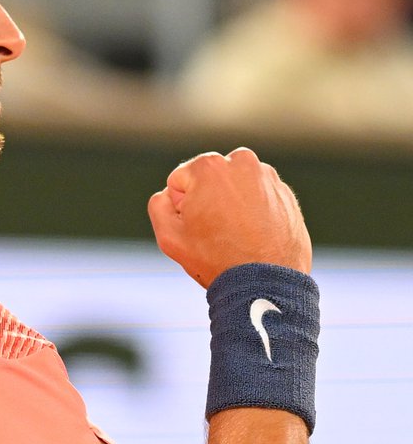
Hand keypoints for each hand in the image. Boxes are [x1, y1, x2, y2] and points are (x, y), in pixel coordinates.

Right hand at [147, 148, 312, 287]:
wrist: (265, 281)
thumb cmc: (215, 259)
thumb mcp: (169, 236)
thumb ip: (158, 205)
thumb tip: (169, 194)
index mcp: (209, 166)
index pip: (179, 181)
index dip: (181, 207)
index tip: (196, 227)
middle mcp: (241, 162)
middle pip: (208, 178)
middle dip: (207, 199)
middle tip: (214, 231)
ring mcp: (267, 177)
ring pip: (234, 186)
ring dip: (230, 204)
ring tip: (235, 234)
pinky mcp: (285, 193)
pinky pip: (258, 197)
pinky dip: (253, 211)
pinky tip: (252, 235)